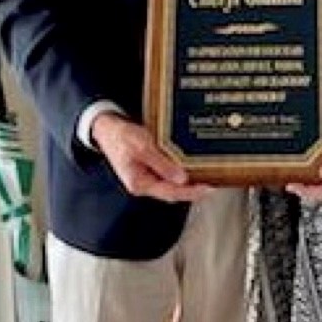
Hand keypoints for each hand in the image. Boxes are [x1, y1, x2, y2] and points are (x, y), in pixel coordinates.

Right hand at [91, 113, 209, 202]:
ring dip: (188, 182)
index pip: (171, 193)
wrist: (107, 129)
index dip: (191, 192)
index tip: (208, 189)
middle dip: (192, 190)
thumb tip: (182, 179)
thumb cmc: (122, 137)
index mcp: (140, 183)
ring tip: (206, 177)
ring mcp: (146, 177)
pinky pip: (167, 174)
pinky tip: (191, 166)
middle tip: (214, 184)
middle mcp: (144, 184)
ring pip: (171, 184)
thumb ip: (162, 164)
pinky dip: (180, 172)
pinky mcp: (149, 169)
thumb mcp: (143, 148)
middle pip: (173, 192)